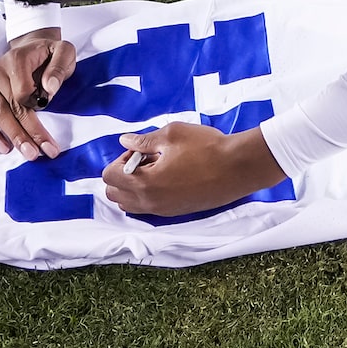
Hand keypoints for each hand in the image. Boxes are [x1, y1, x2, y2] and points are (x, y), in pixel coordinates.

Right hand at [0, 28, 74, 158]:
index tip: (50, 113)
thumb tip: (50, 89)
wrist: (33, 47)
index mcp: (16, 60)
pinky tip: (3, 148)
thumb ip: (58, 67)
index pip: (22, 91)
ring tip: (28, 153)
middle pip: (11, 107)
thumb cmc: (50, 53)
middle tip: (41, 152)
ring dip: (12, 137)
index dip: (36, 106)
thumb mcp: (63, 51)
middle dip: (27, 132)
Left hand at [102, 121, 286, 218]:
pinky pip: (148, 209)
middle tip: (145, 159)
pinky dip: (147, 195)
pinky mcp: (176, 213)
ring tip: (156, 169)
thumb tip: (125, 141)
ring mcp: (163, 211)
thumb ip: (144, 140)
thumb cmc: (206, 148)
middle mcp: (150, 203)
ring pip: (130, 205)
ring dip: (134, 187)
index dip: (121, 158)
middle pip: (114, 195)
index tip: (141, 149)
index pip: (109, 176)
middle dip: (122, 175)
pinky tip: (169, 177)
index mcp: (144, 183)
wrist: (237, 168)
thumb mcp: (173, 134)